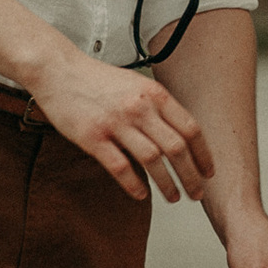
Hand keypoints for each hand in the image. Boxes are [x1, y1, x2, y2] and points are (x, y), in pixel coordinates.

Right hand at [29, 53, 215, 201]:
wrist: (59, 70)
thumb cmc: (98, 79)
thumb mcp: (137, 84)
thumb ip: (157, 107)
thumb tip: (179, 135)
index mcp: (154, 93)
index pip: (190, 128)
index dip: (203, 154)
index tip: (208, 171)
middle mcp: (139, 107)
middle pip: (176, 148)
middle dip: (191, 175)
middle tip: (197, 193)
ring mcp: (116, 123)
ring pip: (152, 159)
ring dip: (167, 183)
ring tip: (174, 197)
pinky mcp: (93, 137)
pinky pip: (120, 167)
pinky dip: (134, 184)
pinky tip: (141, 194)